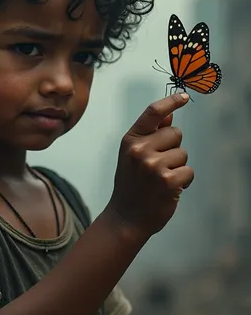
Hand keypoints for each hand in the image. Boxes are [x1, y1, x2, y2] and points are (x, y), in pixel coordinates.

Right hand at [107, 92, 193, 236]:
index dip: (171, 102)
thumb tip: (169, 115)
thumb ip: (150, 134)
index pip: (153, 112)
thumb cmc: (132, 185)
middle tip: (158, 166)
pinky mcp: (167, 181)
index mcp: (130, 140)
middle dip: (173, 148)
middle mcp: (140, 150)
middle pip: (176, 133)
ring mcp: (153, 165)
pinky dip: (184, 181)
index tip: (184, 97)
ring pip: (183, 153)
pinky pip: (189, 171)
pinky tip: (169, 190)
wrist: (126, 218)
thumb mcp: (132, 156)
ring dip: (178, 167)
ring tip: (160, 181)